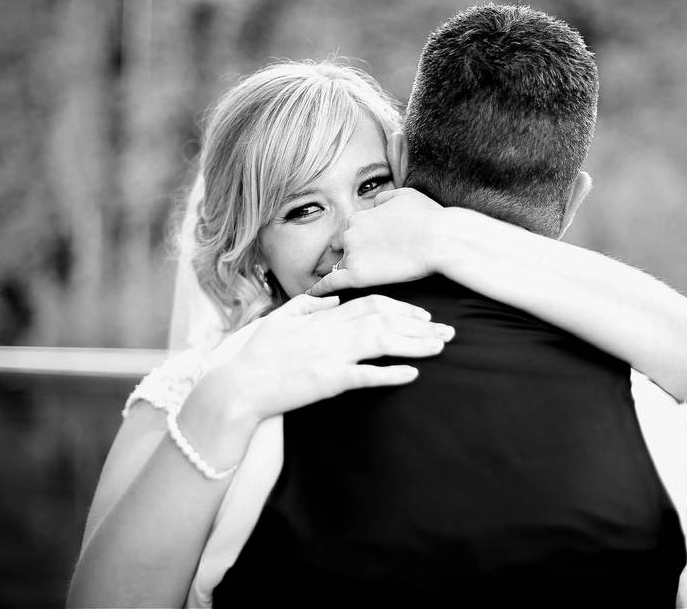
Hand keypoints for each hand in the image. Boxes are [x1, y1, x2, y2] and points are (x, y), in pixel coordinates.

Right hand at [202, 293, 454, 424]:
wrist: (238, 386)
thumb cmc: (257, 354)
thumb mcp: (279, 320)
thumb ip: (308, 306)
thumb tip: (332, 300)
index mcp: (323, 318)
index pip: (371, 303)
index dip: (402, 307)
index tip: (425, 314)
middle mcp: (331, 332)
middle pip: (385, 320)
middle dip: (421, 325)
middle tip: (448, 332)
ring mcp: (331, 355)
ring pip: (382, 342)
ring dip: (415, 344)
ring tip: (440, 348)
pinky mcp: (327, 381)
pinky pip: (365, 375)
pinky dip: (390, 373)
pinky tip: (413, 374)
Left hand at [307, 188, 445, 295]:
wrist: (441, 240)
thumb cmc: (428, 217)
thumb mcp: (404, 195)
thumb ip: (384, 198)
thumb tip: (375, 203)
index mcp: (359, 215)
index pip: (353, 231)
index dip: (364, 241)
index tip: (378, 247)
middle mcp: (350, 233)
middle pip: (346, 248)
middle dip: (358, 255)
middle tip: (379, 263)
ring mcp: (352, 254)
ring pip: (343, 265)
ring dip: (351, 270)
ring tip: (365, 279)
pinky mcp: (357, 276)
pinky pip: (331, 283)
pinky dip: (320, 289)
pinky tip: (313, 295)